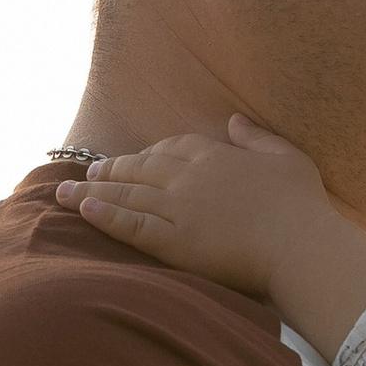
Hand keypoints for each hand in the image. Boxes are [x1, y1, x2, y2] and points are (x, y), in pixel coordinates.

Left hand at [60, 119, 331, 299]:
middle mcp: (189, 178)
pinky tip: (82, 210)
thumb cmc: (301, 205)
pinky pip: (131, 226)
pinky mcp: (174, 242)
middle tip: (86, 172)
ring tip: (64, 192)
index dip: (147, 154)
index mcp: (215, 155)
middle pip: (138, 169)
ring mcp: (179, 209)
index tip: (132, 159)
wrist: (301, 246)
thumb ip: (257, 137)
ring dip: (92, 191)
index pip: (171, 148)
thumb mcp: (286, 157)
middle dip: (109, 170)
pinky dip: (105, 217)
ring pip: (126, 196)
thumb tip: (235, 119)